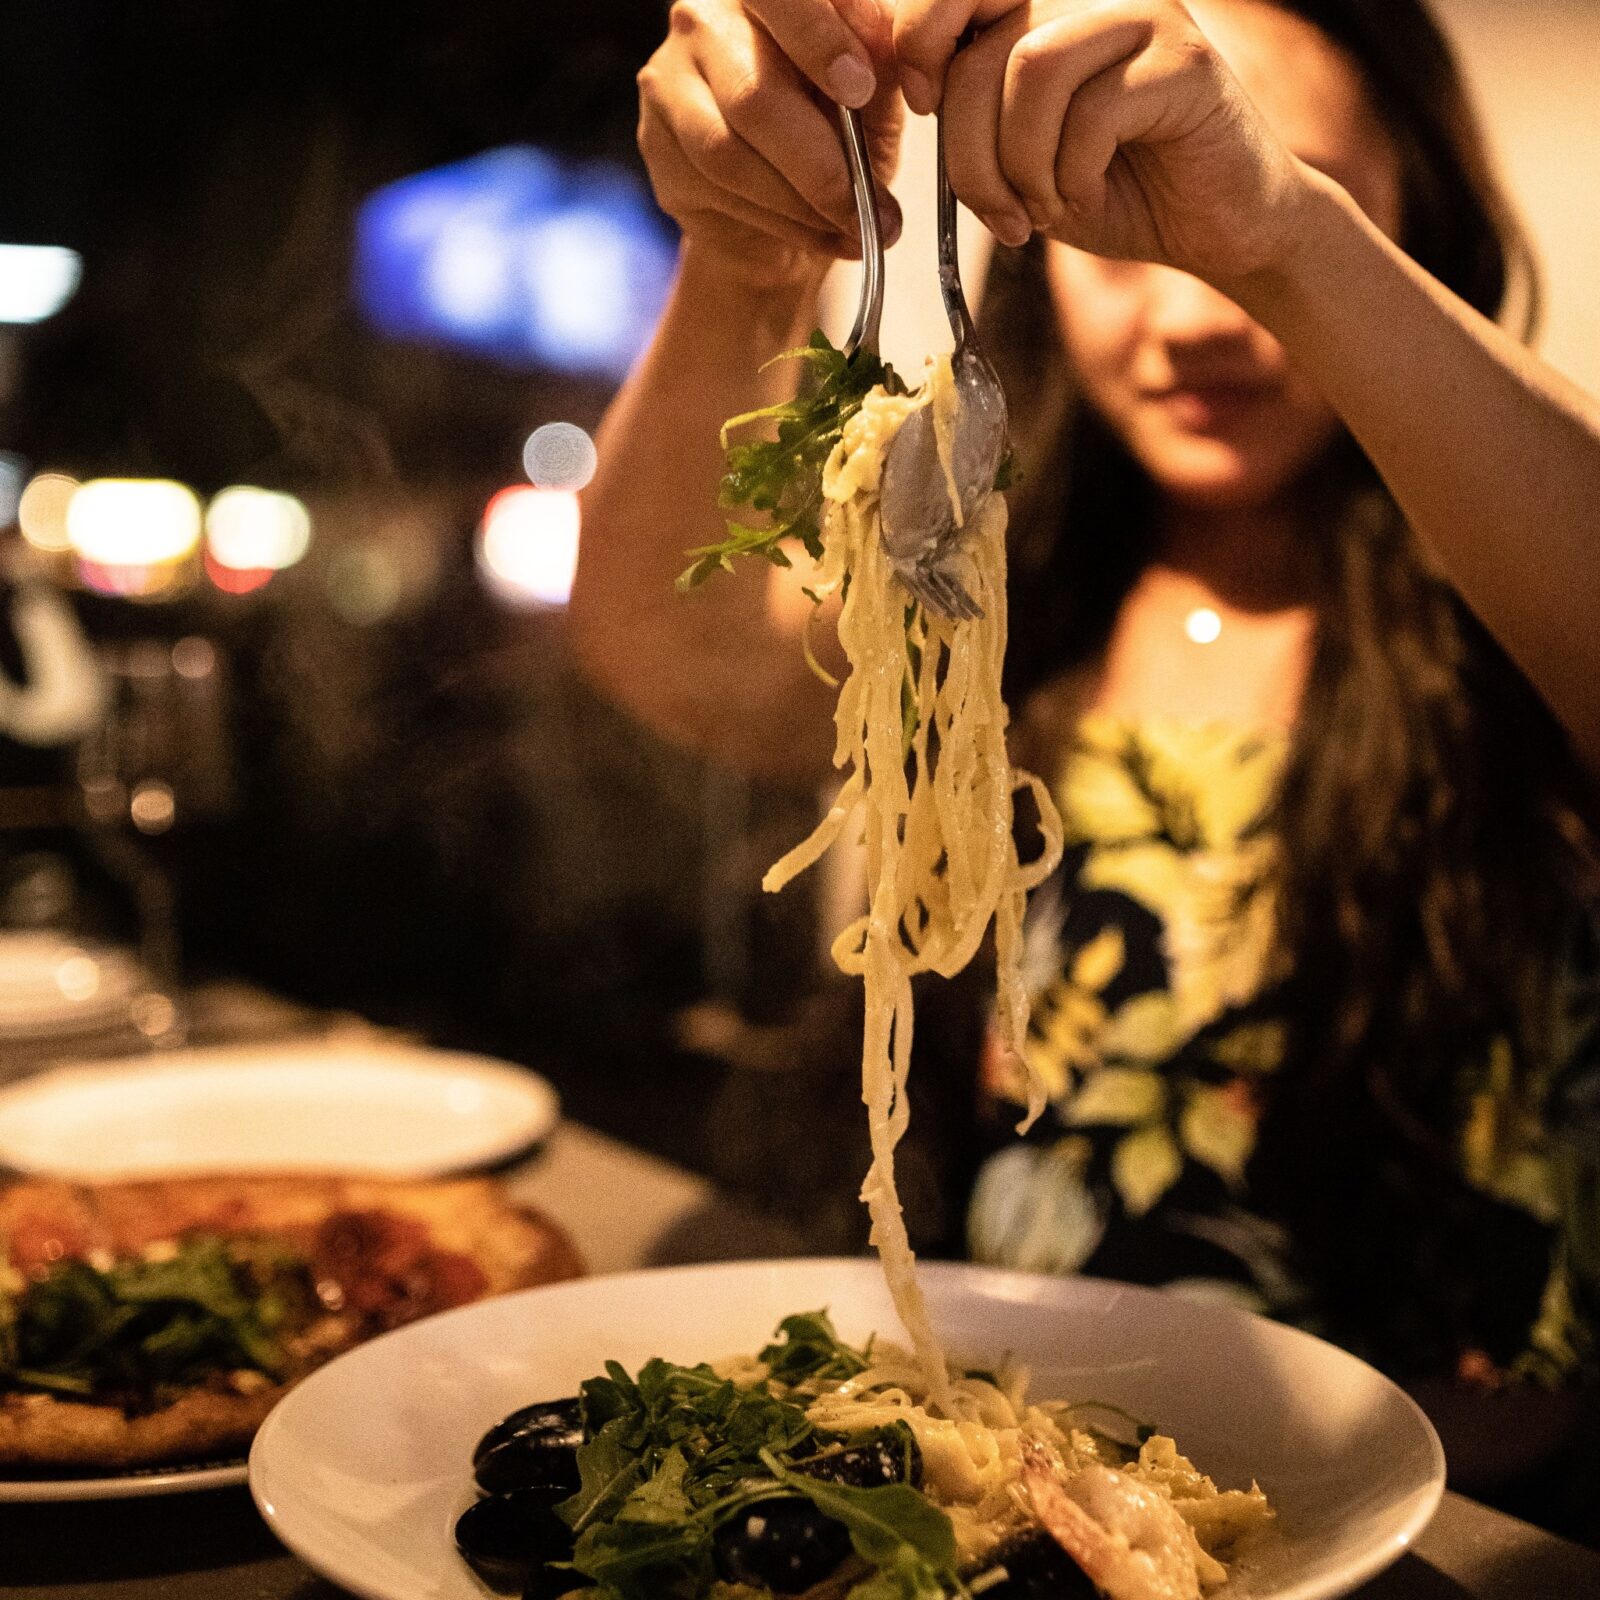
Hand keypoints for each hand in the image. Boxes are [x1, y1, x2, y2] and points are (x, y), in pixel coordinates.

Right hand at [637, 0, 905, 287]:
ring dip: (801, 205)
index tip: (861, 90)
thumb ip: (876, 62)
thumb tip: (880, 52)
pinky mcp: (655, 144)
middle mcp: (702, 18)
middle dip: (822, 166)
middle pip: (753, 94)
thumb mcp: (874, 92)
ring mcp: (668, 80)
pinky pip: (714, 191)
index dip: (819, 39)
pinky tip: (816, 234)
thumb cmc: (838, 133)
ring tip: (851, 228)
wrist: (787, 206)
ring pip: (728, 154)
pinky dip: (778, 222)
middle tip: (870, 208)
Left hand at [893, 0, 1314, 284]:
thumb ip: (970, 112)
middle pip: (981, 51)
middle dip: (968, 155)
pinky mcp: (1183, 58)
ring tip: (1045, 208)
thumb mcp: (1018, 156)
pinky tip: (1087, 197)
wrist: (1214, 228)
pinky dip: (1073, 175)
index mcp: (1046, 6)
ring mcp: (1143, 14)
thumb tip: (911, 86)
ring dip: (1021, 166)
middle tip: (1001, 214)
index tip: (925, 105)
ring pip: (1031, 69)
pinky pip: (1091, 111)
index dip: (917, 40)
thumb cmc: (1113, 190)